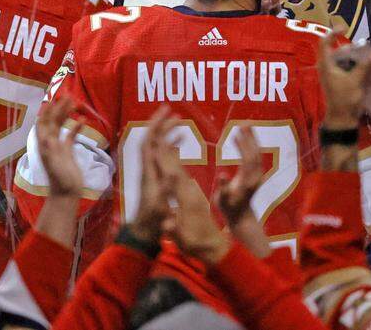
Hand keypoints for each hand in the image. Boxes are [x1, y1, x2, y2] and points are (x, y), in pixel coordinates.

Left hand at [35, 97, 84, 199]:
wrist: (66, 193)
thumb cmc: (60, 178)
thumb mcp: (53, 161)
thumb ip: (49, 147)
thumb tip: (46, 132)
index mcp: (44, 144)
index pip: (43, 123)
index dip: (47, 111)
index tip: (53, 99)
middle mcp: (49, 143)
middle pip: (53, 121)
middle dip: (59, 108)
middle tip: (68, 95)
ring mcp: (58, 146)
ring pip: (61, 126)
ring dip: (66, 114)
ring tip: (75, 102)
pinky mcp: (67, 151)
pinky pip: (70, 136)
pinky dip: (76, 127)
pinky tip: (83, 120)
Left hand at [133, 107, 177, 243]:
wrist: (144, 232)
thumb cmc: (154, 221)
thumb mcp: (162, 205)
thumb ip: (168, 189)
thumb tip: (174, 171)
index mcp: (149, 172)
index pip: (150, 142)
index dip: (156, 125)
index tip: (167, 111)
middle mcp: (148, 169)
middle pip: (152, 140)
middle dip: (161, 124)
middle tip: (175, 112)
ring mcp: (151, 173)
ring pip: (157, 147)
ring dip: (166, 134)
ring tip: (180, 123)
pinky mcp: (155, 179)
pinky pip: (162, 157)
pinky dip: (170, 147)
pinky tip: (180, 144)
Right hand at [157, 139, 229, 264]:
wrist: (214, 247)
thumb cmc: (197, 245)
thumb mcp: (183, 240)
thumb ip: (174, 230)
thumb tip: (166, 223)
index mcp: (186, 199)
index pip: (173, 175)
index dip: (165, 159)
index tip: (156, 141)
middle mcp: (189, 192)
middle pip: (175, 164)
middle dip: (168, 144)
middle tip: (163, 123)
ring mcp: (191, 192)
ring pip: (179, 167)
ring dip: (171, 149)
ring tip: (165, 130)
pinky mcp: (192, 196)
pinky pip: (182, 174)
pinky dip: (175, 162)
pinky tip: (171, 153)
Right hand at [215, 126, 262, 225]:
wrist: (241, 218)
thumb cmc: (229, 209)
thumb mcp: (223, 200)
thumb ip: (223, 188)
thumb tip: (222, 174)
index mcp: (247, 180)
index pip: (247, 158)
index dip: (243, 145)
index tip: (237, 132)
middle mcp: (255, 176)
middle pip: (255, 153)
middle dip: (250, 137)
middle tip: (244, 123)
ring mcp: (257, 175)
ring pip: (256, 154)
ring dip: (251, 139)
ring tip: (244, 126)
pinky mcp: (255, 175)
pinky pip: (254, 157)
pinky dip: (249, 146)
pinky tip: (242, 138)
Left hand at [317, 33, 370, 128]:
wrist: (343, 119)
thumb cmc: (345, 99)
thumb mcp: (356, 81)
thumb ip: (364, 67)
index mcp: (327, 64)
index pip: (325, 42)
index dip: (333, 33)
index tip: (345, 28)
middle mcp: (328, 67)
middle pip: (340, 51)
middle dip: (353, 50)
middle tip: (365, 53)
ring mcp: (334, 75)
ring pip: (346, 61)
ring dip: (357, 60)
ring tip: (369, 63)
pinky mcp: (341, 82)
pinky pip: (349, 70)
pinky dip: (357, 69)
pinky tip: (369, 72)